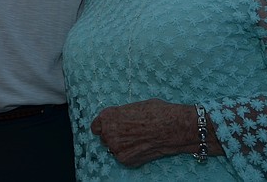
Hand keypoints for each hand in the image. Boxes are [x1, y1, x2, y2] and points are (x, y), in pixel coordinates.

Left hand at [90, 99, 204, 166]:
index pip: (96, 126)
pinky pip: (123, 157)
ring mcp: (115, 148)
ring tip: (138, 139)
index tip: (109, 128)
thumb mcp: (133, 107)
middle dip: (114, 136)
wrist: (171, 127)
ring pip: (114, 148)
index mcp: (107, 116)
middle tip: (129, 133)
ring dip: (122, 145)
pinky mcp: (125, 160)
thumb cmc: (156, 112)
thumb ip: (121, 115)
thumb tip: (120, 119)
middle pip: (104, 137)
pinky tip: (142, 146)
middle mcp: (108, 133)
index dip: (104, 127)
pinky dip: (130, 153)